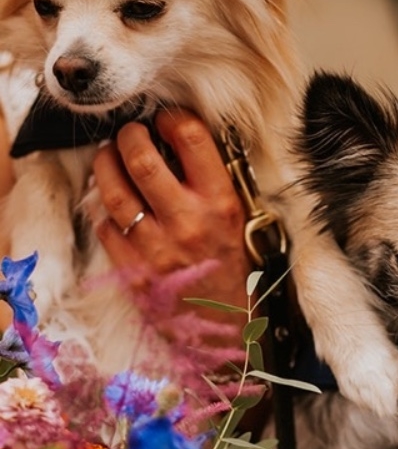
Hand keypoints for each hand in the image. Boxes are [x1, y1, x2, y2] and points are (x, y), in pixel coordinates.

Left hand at [93, 109, 252, 332]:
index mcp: (220, 204)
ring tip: (109, 158)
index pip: (192, 139)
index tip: (166, 120)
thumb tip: (184, 145)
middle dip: (129, 136)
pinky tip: (114, 206)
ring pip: (114, 190)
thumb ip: (215, 184)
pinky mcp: (134, 272)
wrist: (224, 329)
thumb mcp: (241, 222)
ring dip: (105, 165)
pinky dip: (105, 211)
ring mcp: (157, 248)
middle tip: (129, 134)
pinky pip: (107, 228)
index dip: (173, 119)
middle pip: (141, 158)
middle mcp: (187, 222)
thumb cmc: (235, 272)